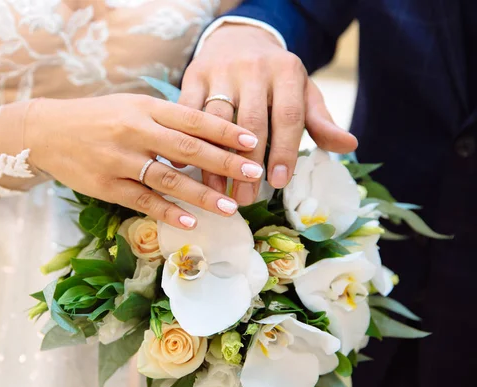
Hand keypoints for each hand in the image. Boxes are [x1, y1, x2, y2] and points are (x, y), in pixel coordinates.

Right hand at [24, 94, 263, 228]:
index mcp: (144, 107)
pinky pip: (142, 201)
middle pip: (186, 149)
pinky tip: (190, 221)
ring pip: (167, 179)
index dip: (224, 130)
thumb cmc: (97, 117)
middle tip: (253, 173)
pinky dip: (167, 211)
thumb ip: (166, 118)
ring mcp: (118, 160)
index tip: (252, 142)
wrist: (47, 132)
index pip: (192, 118)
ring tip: (229, 206)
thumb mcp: (131, 105)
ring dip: (201, 194)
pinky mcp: (106, 186)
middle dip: (223, 162)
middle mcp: (133, 131)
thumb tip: (207, 135)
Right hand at [180, 24, 357, 204]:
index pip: (288, 116)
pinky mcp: (195, 75)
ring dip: (215, 159)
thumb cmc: (275, 77)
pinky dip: (186, 139)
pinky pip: (188, 111)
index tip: (277, 183)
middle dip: (248, 164)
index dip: (284, 151)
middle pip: (252, 122)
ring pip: (216, 121)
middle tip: (245, 198)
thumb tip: (349, 146)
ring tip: (217, 191)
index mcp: (286, 71)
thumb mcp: (302, 92)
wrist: (238, 39)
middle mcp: (254, 68)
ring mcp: (221, 71)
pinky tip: (186, 166)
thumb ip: (320, 121)